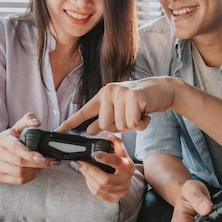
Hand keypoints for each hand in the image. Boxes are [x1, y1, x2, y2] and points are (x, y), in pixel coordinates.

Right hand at [0, 113, 57, 183]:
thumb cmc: (11, 138)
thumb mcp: (18, 127)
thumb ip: (28, 120)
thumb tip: (37, 122)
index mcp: (3, 139)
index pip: (16, 148)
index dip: (29, 154)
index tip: (42, 157)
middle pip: (20, 163)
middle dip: (38, 164)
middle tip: (51, 161)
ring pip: (20, 173)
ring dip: (35, 170)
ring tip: (42, 165)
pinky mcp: (0, 176)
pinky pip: (18, 180)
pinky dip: (30, 177)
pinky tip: (34, 171)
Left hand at [58, 77, 179, 134]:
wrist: (164, 90)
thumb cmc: (142, 102)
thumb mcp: (121, 110)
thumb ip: (105, 119)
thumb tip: (89, 131)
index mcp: (103, 95)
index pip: (84, 111)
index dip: (70, 123)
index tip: (58, 131)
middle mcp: (109, 91)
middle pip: (106, 126)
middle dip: (120, 127)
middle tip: (132, 117)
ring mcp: (121, 93)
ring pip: (120, 126)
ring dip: (133, 126)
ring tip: (140, 114)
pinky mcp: (133, 98)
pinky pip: (133, 124)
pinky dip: (142, 124)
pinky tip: (146, 114)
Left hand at [72, 133, 135, 202]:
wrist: (127, 180)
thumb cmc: (122, 164)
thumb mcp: (121, 153)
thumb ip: (115, 143)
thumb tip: (107, 134)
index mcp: (127, 166)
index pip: (116, 162)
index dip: (105, 158)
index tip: (95, 154)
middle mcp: (125, 180)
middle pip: (105, 179)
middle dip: (90, 170)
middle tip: (80, 162)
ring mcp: (119, 191)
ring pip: (99, 187)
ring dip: (87, 177)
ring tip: (82, 168)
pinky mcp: (113, 199)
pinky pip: (97, 193)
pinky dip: (90, 184)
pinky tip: (88, 177)